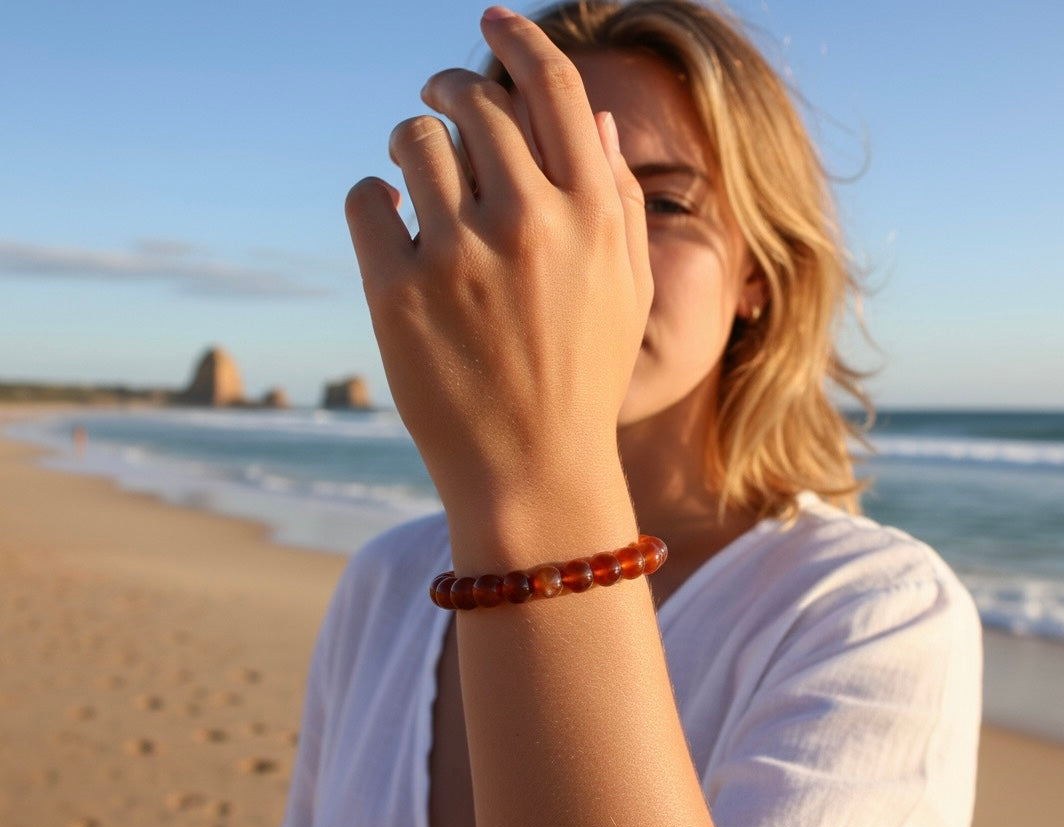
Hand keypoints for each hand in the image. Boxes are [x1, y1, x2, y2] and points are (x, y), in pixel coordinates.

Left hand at [345, 7, 651, 524]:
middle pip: (474, 103)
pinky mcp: (399, 294)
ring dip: (407, 141)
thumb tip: (593, 119)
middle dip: (449, 89)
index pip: (553, 87)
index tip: (490, 19)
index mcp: (595, 216)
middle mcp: (531, 223)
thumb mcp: (626, 291)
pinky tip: (388, 218)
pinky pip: (366, 198)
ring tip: (408, 169)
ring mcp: (461, 258)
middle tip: (437, 102)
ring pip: (414, 141)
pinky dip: (373, 196)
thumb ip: (621, 199)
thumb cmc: (582, 378)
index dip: (518, 39)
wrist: (532, 472)